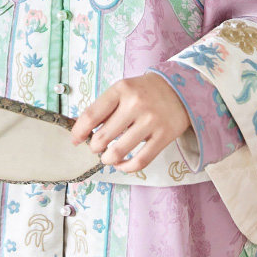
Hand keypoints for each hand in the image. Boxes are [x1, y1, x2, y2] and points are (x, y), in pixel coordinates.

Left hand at [69, 73, 191, 172]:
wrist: (180, 89)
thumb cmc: (144, 91)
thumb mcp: (122, 90)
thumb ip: (103, 108)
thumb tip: (76, 126)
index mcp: (121, 89)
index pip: (91, 115)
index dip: (79, 131)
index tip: (75, 140)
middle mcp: (136, 103)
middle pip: (103, 136)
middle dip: (94, 147)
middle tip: (96, 148)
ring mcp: (151, 120)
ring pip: (119, 151)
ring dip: (108, 159)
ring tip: (107, 157)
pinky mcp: (164, 136)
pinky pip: (140, 160)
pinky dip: (126, 167)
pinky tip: (122, 164)